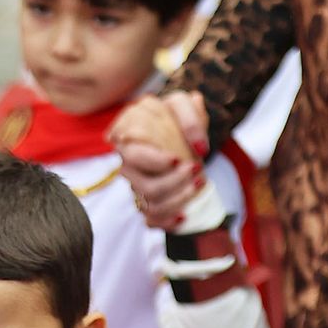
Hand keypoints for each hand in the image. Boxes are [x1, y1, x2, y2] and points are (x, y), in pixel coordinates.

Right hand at [110, 94, 206, 230]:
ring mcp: (135, 184)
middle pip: (145, 186)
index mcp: (128, 137)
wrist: (172, 129)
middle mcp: (127, 164)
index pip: (134, 157)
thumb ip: (191, 116)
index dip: (156, 162)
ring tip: (200, 184)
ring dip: (178, 200)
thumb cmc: (173, 115)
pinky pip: (150, 220)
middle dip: (174, 183)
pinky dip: (167, 222)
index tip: (179, 159)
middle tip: (198, 169)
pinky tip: (184, 216)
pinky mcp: (144, 199)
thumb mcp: (182, 104)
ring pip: (150, 205)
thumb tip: (200, 148)